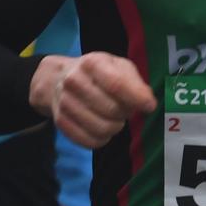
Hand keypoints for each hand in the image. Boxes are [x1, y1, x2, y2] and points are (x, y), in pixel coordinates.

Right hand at [31, 52, 155, 148]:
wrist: (57, 78)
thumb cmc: (95, 73)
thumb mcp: (117, 66)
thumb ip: (135, 81)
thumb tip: (147, 104)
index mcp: (91, 64)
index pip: (117, 85)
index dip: (138, 98)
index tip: (149, 106)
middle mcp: (73, 81)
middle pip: (113, 110)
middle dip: (126, 113)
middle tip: (124, 108)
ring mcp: (65, 102)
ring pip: (103, 129)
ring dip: (115, 127)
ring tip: (113, 118)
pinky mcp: (61, 122)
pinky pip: (90, 141)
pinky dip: (102, 139)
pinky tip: (101, 127)